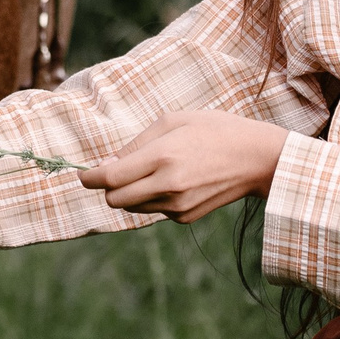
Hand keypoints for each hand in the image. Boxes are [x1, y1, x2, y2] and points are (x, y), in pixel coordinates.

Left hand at [78, 111, 287, 223]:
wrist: (257, 159)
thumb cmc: (214, 130)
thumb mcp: (173, 121)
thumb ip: (137, 143)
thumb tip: (107, 163)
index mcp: (163, 157)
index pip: (110, 178)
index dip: (89, 178)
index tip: (82, 174)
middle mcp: (168, 186)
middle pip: (115, 200)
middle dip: (107, 188)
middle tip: (112, 171)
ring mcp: (178, 205)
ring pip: (132, 208)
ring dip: (129, 193)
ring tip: (150, 171)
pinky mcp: (186, 218)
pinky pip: (154, 211)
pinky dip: (152, 199)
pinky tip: (173, 181)